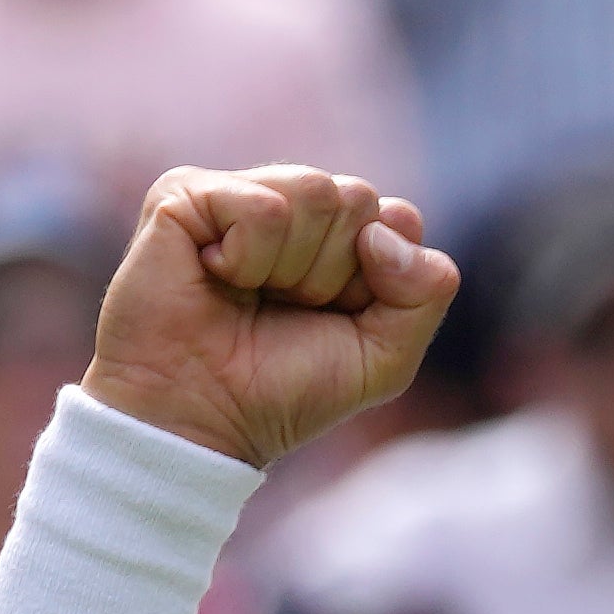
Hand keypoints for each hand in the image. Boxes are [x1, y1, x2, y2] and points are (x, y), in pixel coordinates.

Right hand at [82, 167, 458, 470]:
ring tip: (248, 295)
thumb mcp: (384, 357)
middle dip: (333, 273)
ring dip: (291, 267)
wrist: (199, 422)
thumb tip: (384, 228)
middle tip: (283, 310)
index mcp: (336, 235)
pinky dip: (247, 258)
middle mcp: (290, 206)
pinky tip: (215, 278)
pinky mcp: (186, 195)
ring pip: (315, 191)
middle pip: (358, 198)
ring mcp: (237, 195)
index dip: (376, 279)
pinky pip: (262, 205)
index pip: (397, 218)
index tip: (330, 318)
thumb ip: (427, 291)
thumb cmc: (282, 393)